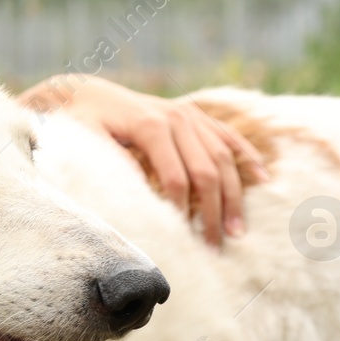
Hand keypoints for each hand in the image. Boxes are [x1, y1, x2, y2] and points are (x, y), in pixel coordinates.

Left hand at [19, 75, 267, 247]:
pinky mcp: (193, 116)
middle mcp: (176, 117)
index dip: (182, 212)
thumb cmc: (76, 124)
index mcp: (150, 126)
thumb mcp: (83, 143)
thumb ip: (111, 165)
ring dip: (234, 195)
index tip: (183, 240)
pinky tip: (263, 178)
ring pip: (223, 158)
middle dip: (212, 213)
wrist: (81, 93)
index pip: (176, 178)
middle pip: (206, 172)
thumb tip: (138, 197)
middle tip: (216, 248)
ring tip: (237, 231)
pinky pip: (227, 136)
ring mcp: (188, 115)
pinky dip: (247, 156)